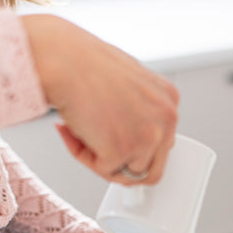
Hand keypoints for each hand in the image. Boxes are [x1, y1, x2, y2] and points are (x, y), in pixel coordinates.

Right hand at [21, 14, 178, 184]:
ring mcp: (148, 135)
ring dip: (103, 162)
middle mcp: (166, 118)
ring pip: (129, 174)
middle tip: (99, 152)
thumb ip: (138, 113)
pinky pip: (104, 170)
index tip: (116, 144)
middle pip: (152, 168)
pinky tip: (74, 132)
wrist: (63, 59)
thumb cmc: (84, 64)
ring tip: (83, 135)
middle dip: (124, 164)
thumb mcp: (128, 85)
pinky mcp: (123, 149)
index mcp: (168, 100)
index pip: (163, 145)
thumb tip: (131, 138)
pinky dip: (84, 156)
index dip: (136, 150)